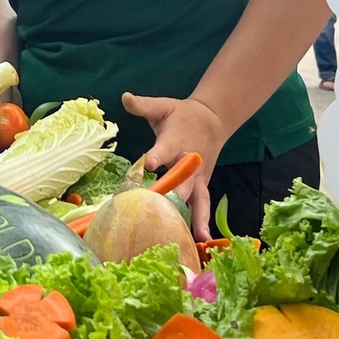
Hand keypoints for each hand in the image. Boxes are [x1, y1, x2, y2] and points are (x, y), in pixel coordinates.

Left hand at [123, 92, 230, 239]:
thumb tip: (125, 97)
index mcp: (175, 141)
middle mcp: (189, 162)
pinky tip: (200, 240)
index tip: (149, 164)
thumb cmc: (181, 114)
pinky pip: (202, 206)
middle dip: (172, 197)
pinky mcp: (202, 186)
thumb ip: (143, 105)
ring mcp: (198, 177)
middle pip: (182, 182)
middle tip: (159, 214)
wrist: (213, 120)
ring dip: (195, 217)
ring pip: (197, 198)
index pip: (166, 149)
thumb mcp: (163, 106)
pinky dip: (202, 222)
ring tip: (194, 237)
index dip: (158, 156)